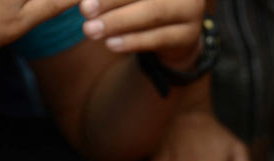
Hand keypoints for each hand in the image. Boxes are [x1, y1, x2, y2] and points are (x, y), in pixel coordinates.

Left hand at [78, 0, 204, 64]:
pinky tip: (111, 44)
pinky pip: (159, 38)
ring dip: (118, 22)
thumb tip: (83, 2)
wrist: (176, 32)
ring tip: (90, 30)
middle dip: (110, 0)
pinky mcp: (190, 34)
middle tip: (84, 9)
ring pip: (153, 13)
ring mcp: (191, 8)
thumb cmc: (143, 4)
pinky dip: (133, 41)